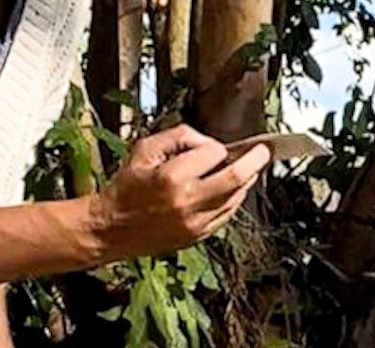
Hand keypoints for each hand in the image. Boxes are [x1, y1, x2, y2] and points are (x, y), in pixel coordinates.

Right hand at [88, 124, 271, 261]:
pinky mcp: (196, 236)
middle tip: (264, 152)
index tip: (210, 147)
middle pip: (236, 178)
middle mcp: (187, 201)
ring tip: (248, 169)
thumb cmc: (126, 186)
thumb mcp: (144, 149)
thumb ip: (179, 137)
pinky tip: (232, 191)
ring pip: (235, 198)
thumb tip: (208, 142)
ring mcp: (194, 222)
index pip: (214, 153)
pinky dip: (233, 200)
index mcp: (172, 177)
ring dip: (246, 181)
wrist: (110, 228)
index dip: (214, 146)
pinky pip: (225, 215)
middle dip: (255, 160)